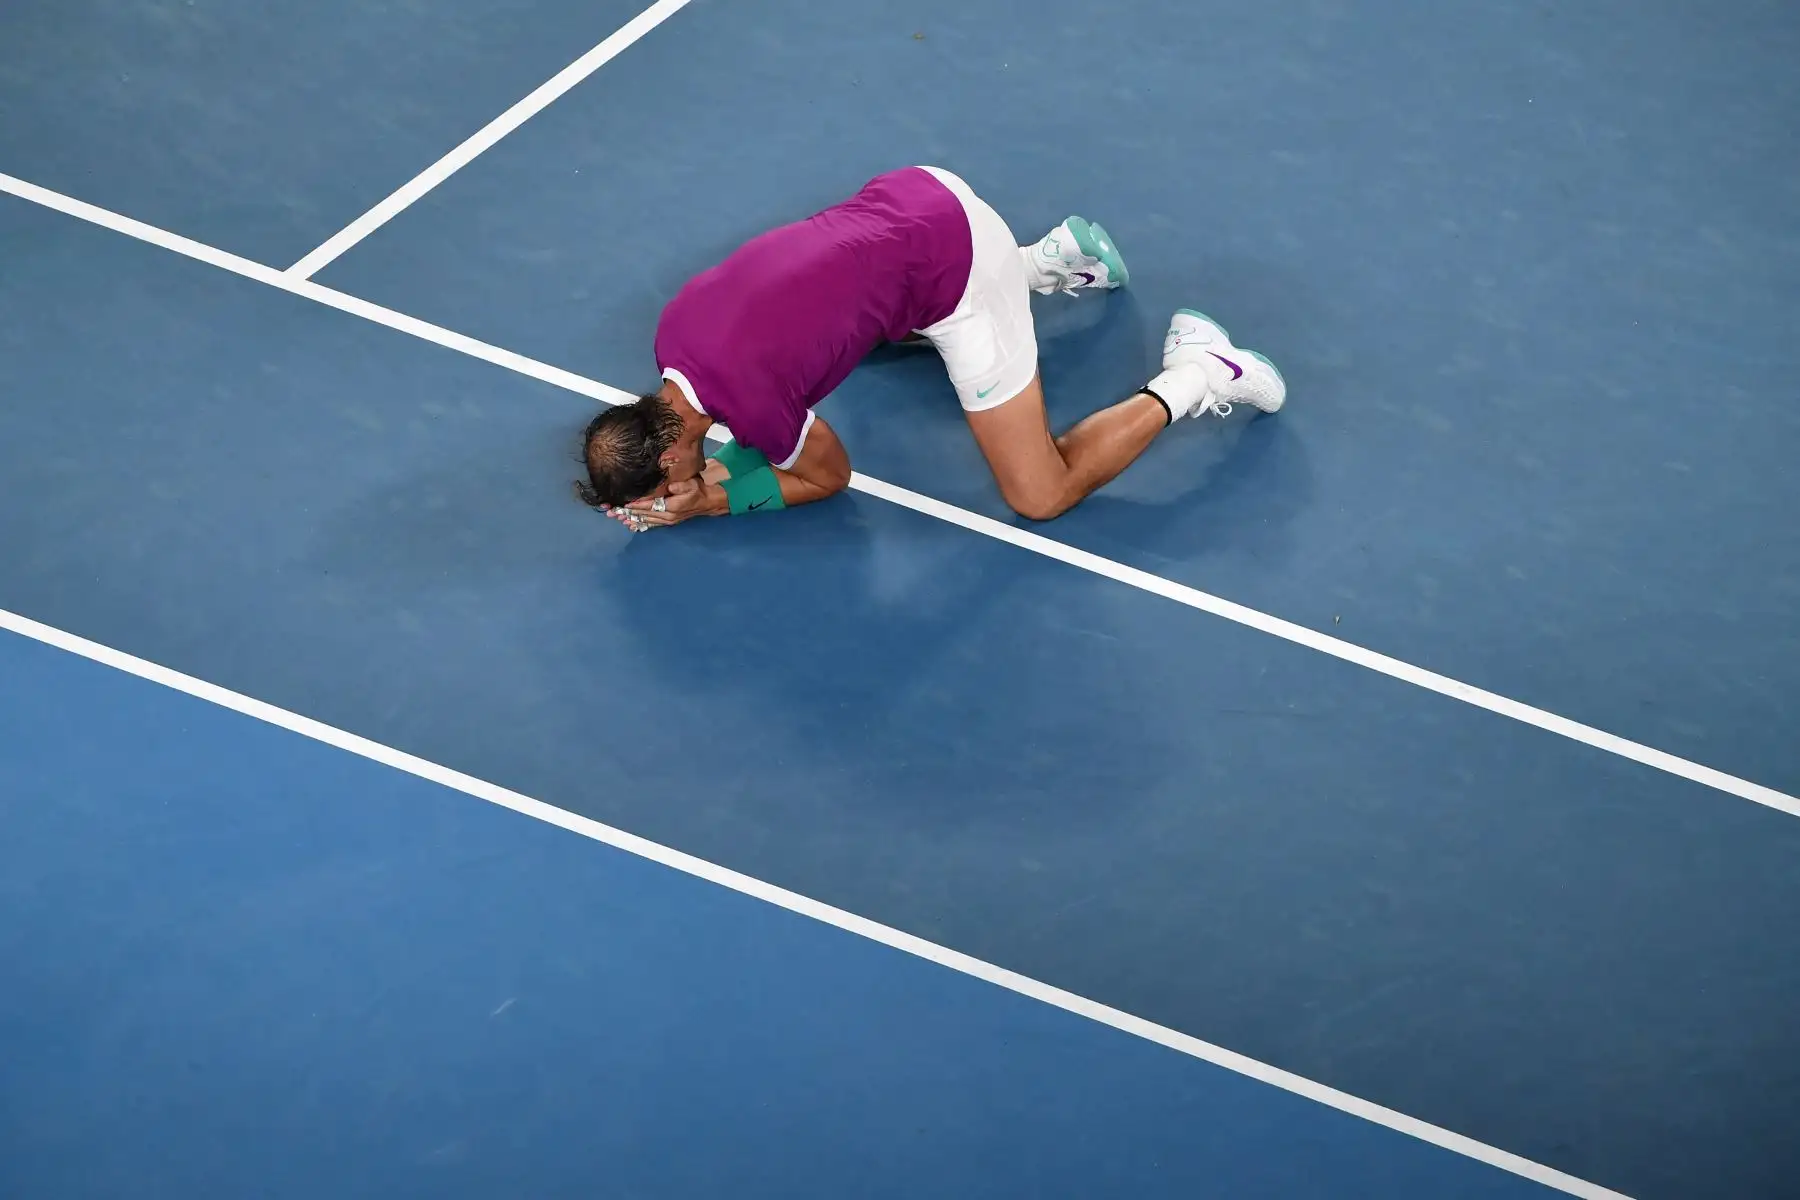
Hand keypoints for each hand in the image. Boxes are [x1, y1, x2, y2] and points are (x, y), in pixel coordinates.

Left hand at [606, 478, 720, 531]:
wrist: (707, 501)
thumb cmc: (698, 490)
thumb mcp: (691, 484)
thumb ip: (680, 486)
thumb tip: (669, 487)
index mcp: (670, 507)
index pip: (647, 506)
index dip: (633, 505)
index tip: (620, 504)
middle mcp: (666, 516)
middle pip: (643, 514)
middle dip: (626, 513)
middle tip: (611, 513)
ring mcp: (666, 520)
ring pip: (645, 520)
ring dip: (631, 519)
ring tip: (617, 519)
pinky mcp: (667, 521)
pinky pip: (651, 524)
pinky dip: (640, 524)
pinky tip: (631, 525)